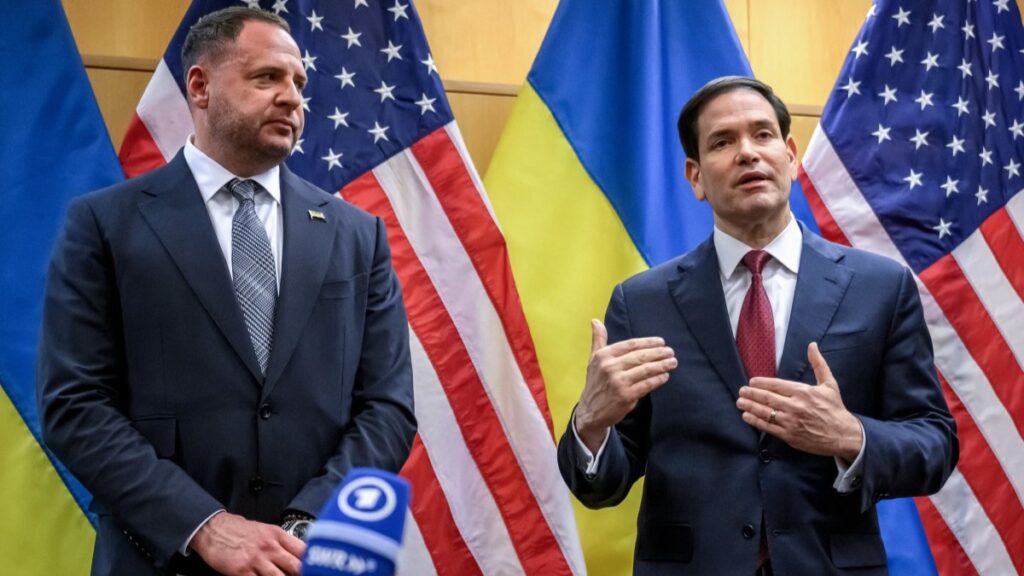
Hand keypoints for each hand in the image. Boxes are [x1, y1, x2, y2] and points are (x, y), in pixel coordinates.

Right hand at [191, 512, 305, 575]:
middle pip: (296, 567)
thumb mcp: (266, 531)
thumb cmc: (240, 531)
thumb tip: (301, 558)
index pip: (304, 551)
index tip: (316, 569)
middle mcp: (270, 546)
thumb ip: (283, 543)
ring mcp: (256, 559)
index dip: (312, 564)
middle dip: (301, 574)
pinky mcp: (242, 570)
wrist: (214, 529)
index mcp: (278, 535)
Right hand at [574, 319, 676, 452]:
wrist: (590, 411)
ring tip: (673, 362)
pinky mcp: (626, 396)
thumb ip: (598, 340)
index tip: (661, 342)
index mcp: (603, 356)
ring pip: (645, 370)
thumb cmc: (595, 382)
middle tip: (671, 352)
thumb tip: (595, 320)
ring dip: (662, 365)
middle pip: (640, 356)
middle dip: (658, 353)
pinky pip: (646, 384)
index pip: (630, 345)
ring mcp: (618, 382)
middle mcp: (610, 367)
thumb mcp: (593, 360)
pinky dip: (658, 380)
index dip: (647, 342)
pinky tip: (665, 376)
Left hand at [736, 342, 862, 460]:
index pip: (777, 385)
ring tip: (740, 402)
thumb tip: (812, 345)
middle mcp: (796, 406)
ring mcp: (791, 422)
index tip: (751, 381)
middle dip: (752, 394)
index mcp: (804, 392)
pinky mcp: (789, 435)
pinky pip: (768, 427)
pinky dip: (756, 421)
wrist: (842, 435)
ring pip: (765, 412)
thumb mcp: (829, 384)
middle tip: (741, 391)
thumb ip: (818, 364)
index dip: (762, 383)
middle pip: (768, 398)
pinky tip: (747, 416)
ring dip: (750, 406)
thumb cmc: (835, 408)